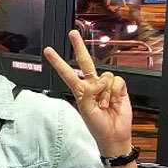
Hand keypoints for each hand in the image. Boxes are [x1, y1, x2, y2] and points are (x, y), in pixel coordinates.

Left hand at [43, 30, 134, 157]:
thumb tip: (98, 81)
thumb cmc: (97, 125)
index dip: (58, 62)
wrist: (113, 134)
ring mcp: (106, 86)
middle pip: (85, 62)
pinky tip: (114, 100)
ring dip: (106, 92)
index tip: (48, 51)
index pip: (67, 73)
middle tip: (73, 33)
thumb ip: (89, 93)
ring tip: (106, 104)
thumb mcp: (86, 109)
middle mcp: (92, 85)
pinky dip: (116, 91)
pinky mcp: (120, 88)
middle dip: (79, 47)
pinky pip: (117, 81)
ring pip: (106, 76)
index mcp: (80, 90)